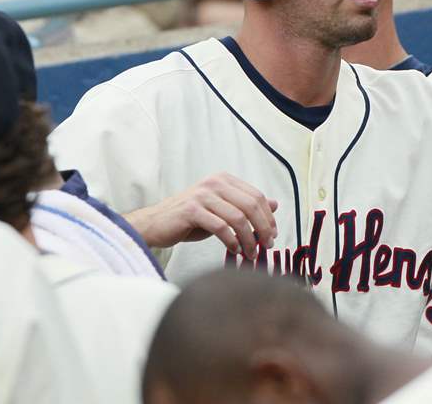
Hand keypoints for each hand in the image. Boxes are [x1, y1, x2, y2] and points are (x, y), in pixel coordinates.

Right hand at [126, 173, 278, 256]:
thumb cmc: (190, 219)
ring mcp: (202, 195)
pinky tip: (235, 250)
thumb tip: (275, 204)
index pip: (257, 196)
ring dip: (249, 239)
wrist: (155, 224)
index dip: (269, 216)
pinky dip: (232, 241)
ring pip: (238, 218)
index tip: (273, 234)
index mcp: (224, 180)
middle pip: (251, 205)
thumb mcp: (222, 210)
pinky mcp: (191, 210)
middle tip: (267, 245)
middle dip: (263, 228)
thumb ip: (245, 206)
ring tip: (251, 252)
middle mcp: (214, 183)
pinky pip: (221, 227)